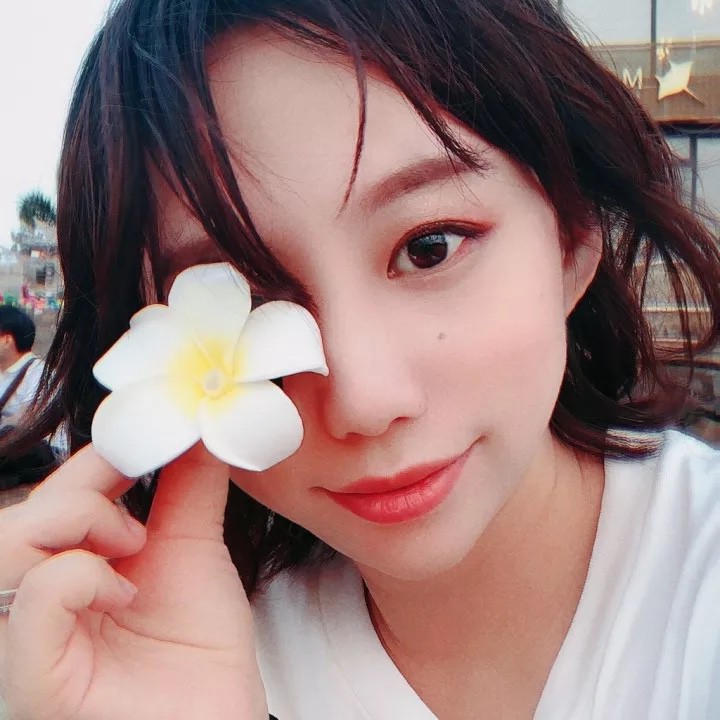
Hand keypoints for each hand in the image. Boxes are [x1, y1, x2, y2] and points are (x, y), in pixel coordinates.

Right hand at [0, 444, 266, 719]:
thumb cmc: (198, 653)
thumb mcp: (194, 549)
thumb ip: (189, 486)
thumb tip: (197, 427)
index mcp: (70, 568)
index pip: (52, 496)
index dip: (94, 458)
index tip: (148, 434)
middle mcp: (35, 602)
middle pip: (20, 514)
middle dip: (83, 487)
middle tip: (140, 496)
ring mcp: (27, 642)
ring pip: (6, 546)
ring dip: (77, 522)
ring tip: (134, 543)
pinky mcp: (35, 681)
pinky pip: (30, 602)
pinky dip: (77, 576)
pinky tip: (123, 590)